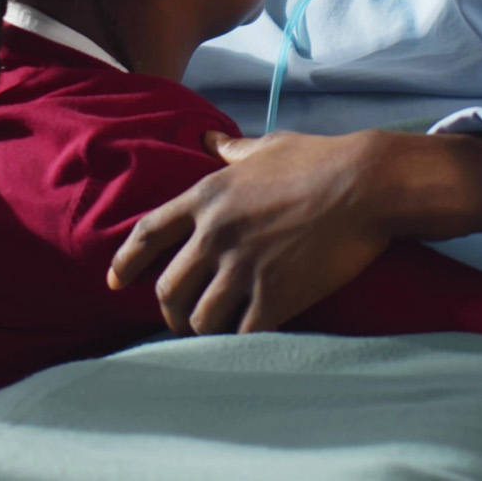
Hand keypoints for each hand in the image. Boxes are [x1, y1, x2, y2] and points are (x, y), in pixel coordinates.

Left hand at [106, 129, 481, 334]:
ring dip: (201, 331)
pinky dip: (238, 343)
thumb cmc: (321, 160)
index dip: (126, 261)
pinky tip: (244, 341)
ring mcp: (243, 267)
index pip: (147, 233)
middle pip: (168, 287)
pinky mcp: (274, 295)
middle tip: (180, 318)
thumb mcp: (269, 147)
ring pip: (199, 319)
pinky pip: (240, 334)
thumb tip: (209, 138)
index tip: (115, 281)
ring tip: (211, 334)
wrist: (367, 185)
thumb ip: (233, 149)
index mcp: (207, 195)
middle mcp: (216, 234)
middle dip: (169, 309)